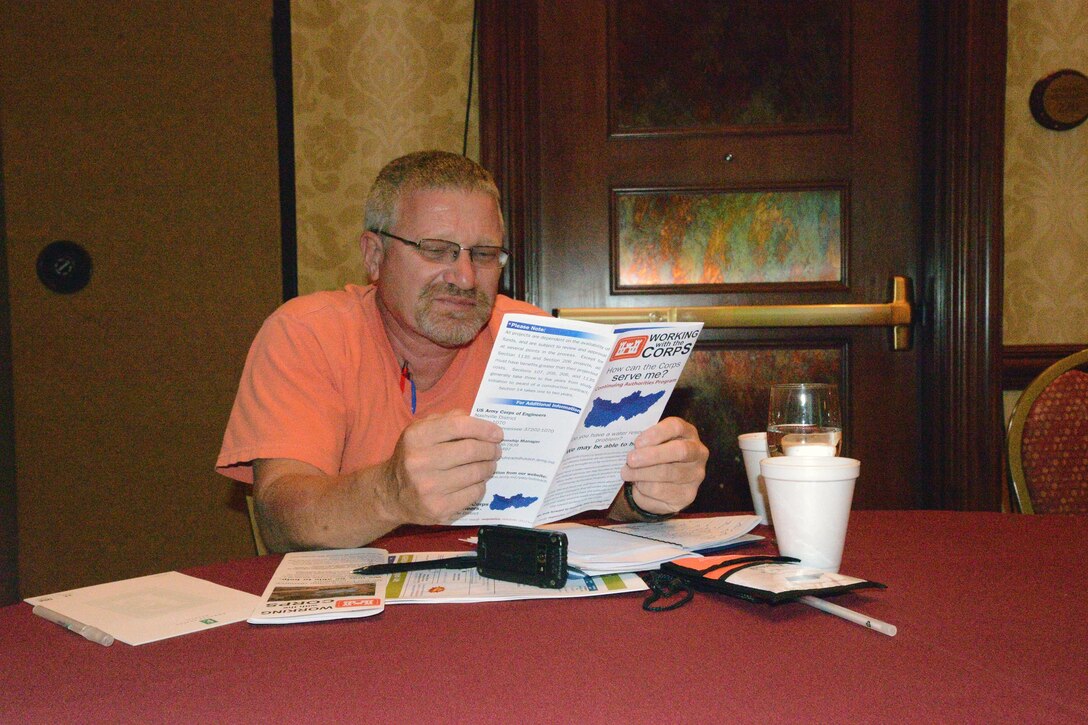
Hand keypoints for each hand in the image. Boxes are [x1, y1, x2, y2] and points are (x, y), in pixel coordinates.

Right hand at [385, 410, 503, 524]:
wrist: (391, 495)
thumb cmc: (413, 457)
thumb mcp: (421, 431)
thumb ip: (448, 420)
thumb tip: (480, 423)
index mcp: (416, 437)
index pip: (458, 426)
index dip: (483, 428)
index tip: (497, 433)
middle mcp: (420, 462)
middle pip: (471, 450)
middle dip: (490, 449)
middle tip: (496, 450)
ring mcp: (429, 488)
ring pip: (475, 473)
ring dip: (489, 467)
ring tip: (490, 464)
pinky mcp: (439, 509)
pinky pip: (474, 493)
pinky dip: (481, 485)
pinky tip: (477, 481)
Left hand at [620, 417, 707, 514]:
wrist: (661, 485)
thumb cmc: (654, 457)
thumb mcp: (651, 444)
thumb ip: (644, 442)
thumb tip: (629, 446)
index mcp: (688, 433)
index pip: (677, 427)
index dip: (657, 433)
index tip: (638, 442)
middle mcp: (698, 453)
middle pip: (679, 451)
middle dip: (651, 455)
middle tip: (631, 459)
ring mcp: (695, 475)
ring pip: (667, 473)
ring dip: (641, 474)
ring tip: (626, 473)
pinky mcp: (687, 495)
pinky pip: (661, 491)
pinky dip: (644, 488)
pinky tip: (637, 484)